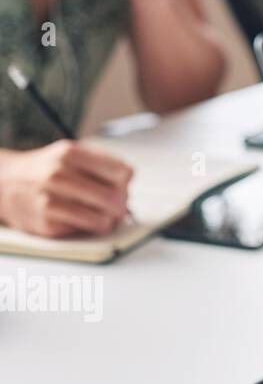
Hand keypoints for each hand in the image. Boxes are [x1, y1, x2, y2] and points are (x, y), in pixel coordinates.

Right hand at [0, 141, 132, 237]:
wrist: (3, 183)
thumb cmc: (45, 169)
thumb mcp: (69, 153)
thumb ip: (100, 163)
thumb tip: (128, 180)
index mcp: (69, 154)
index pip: (121, 172)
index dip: (126, 182)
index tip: (122, 185)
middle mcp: (58, 176)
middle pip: (114, 197)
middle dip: (122, 204)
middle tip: (119, 205)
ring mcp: (50, 201)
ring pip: (103, 219)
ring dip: (110, 219)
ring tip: (103, 213)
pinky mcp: (46, 225)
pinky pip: (85, 230)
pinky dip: (90, 226)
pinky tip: (82, 218)